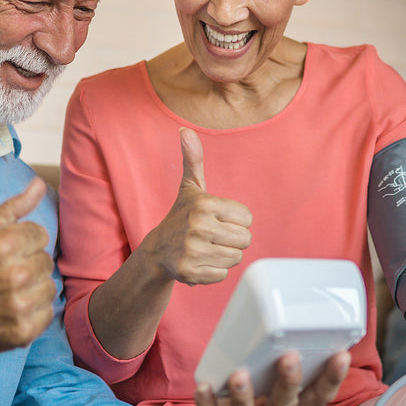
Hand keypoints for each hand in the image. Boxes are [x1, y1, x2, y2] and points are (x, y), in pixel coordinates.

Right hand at [0, 178, 54, 364]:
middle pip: (45, 260)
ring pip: (49, 287)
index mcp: (3, 245)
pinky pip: (47, 313)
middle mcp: (14, 274)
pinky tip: (11, 310)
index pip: (40, 234)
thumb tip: (40, 184)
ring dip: (32, 288)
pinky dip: (33, 312)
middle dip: (27, 264)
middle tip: (2, 274)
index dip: (22, 242)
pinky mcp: (23, 331)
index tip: (4, 253)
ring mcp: (19, 305)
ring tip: (6, 292)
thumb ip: (12, 207)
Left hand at [133, 350, 351, 405]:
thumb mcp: (264, 398)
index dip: (331, 380)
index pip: (316, 400)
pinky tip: (204, 388)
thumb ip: (273, 375)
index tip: (341, 355)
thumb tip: (280, 329)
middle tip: (290, 357)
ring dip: (244, 399)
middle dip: (289, 384)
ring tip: (239, 374)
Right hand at [143, 129, 252, 285]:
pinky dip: (214, 271)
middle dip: (232, 240)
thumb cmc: (181, 216)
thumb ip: (193, 159)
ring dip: (224, 255)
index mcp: (204, 204)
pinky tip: (200, 262)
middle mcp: (198, 226)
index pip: (247, 218)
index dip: (235, 220)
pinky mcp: (190, 272)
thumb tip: (185, 131)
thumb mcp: (190, 187)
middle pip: (245, 240)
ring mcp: (193, 251)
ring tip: (206, 248)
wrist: (157, 251)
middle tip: (212, 236)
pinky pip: (223, 274)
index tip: (217, 220)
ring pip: (236, 258)